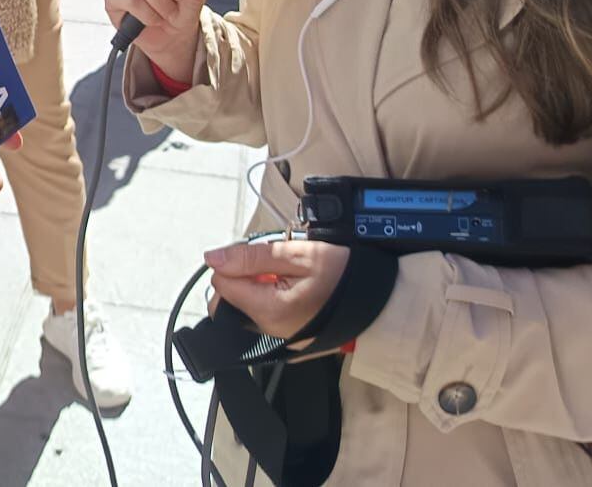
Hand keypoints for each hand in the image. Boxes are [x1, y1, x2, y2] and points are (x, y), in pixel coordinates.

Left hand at [205, 238, 348, 341]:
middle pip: (230, 299)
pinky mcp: (287, 338)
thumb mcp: (299, 255)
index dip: (233, 262)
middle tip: (271, 261)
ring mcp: (278, 337)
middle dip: (242, 275)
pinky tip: (290, 285)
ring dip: (256, 285)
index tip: (257, 253)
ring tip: (285, 272)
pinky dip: (269, 296)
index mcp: (268, 311)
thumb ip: (252, 258)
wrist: (379, 301)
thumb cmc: (344, 274)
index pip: (222, 284)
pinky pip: (263, 314)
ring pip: (246, 305)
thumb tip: (213, 257)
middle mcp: (268, 330)